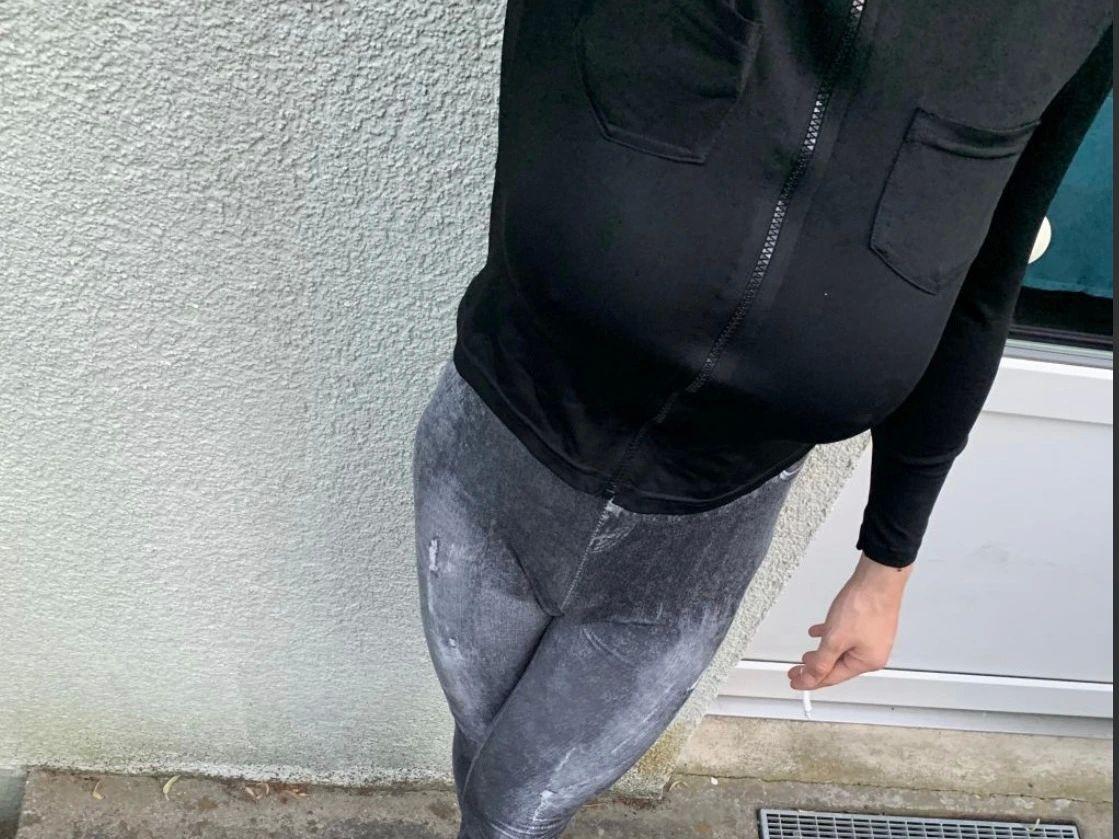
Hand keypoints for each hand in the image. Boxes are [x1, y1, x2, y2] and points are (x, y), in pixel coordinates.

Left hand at [788, 552, 910, 689]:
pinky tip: (820, 631)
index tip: (796, 682)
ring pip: (841, 651)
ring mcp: (873, 638)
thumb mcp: (835, 639)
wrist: (877, 579)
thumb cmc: (863, 605)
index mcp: (867, 662)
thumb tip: (810, 678)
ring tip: (807, 655)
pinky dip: (832, 637)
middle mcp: (874, 653)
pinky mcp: (870, 624)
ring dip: (823, 653)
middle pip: (838, 666)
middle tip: (798, 671)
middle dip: (816, 668)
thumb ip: (821, 661)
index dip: (811, 681)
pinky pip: (846, 636)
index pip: (833, 678)